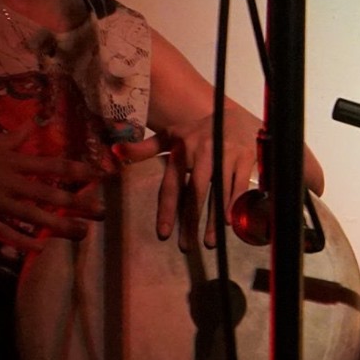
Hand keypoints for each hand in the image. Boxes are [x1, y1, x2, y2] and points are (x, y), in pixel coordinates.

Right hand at [0, 124, 102, 252]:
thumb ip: (12, 136)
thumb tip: (33, 125)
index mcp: (11, 160)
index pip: (53, 164)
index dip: (79, 169)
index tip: (101, 174)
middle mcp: (8, 182)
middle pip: (50, 194)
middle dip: (79, 203)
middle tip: (103, 212)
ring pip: (33, 216)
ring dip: (59, 226)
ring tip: (82, 233)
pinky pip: (4, 232)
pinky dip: (22, 241)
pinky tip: (41, 248)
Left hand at [113, 101, 294, 245]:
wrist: (231, 114)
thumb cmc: (195, 132)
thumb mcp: (169, 136)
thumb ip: (144, 148)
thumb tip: (115, 152)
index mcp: (182, 150)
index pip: (172, 185)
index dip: (167, 209)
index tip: (164, 233)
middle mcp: (203, 153)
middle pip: (195, 193)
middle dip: (191, 222)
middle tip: (186, 246)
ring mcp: (226, 155)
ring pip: (218, 193)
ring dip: (214, 220)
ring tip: (210, 242)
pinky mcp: (244, 158)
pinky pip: (239, 186)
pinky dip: (234, 205)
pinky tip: (229, 223)